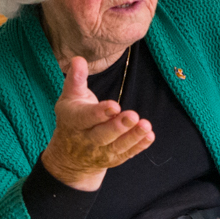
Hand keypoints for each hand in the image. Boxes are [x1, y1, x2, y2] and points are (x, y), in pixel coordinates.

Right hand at [41, 55, 154, 189]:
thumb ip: (76, 79)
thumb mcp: (70, 98)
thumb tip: (78, 59)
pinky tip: (149, 136)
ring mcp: (101, 151)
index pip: (86, 118)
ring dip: (133, 136)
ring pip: (117, 146)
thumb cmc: (73, 117)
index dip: (100, 113)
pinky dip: (139, 146)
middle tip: (133, 116)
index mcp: (74, 121)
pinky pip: (127, 153)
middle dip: (118, 127)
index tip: (114, 105)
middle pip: (102, 135)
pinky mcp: (114, 158)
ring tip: (146, 126)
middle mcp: (87, 139)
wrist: (70, 155)